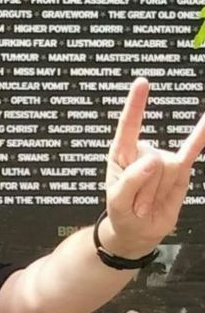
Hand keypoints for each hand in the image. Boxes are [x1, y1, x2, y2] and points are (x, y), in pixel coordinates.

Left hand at [101, 77, 204, 256]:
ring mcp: (162, 159)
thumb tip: (151, 161)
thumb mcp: (117, 202)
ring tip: (148, 202)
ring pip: (169, 168)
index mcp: (121, 153)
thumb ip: (130, 182)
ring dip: (158, 192)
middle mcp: (143, 151)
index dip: (136, 105)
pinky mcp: (179, 168)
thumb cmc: (122, 213)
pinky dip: (201, 135)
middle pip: (152, 161)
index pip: (128, 126)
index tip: (142, 83)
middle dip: (145, 187)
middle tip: (137, 203)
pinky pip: (193, 149)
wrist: (138, 229)